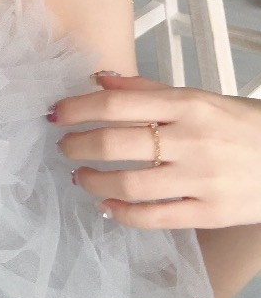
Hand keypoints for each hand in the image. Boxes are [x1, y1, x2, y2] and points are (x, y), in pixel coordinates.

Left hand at [51, 73, 260, 228]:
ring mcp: (201, 180)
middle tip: (63, 145)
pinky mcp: (210, 214)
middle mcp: (191, 140)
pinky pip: (156, 218)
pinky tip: (106, 205)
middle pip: (117, 142)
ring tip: (79, 175)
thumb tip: (100, 79)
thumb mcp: (198, 97)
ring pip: (131, 184)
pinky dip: (123, 213)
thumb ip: (147, 89)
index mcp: (187, 104)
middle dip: (78, 144)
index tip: (56, 113)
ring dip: (94, 180)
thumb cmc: (241, 124)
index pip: (117, 104)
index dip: (78, 108)